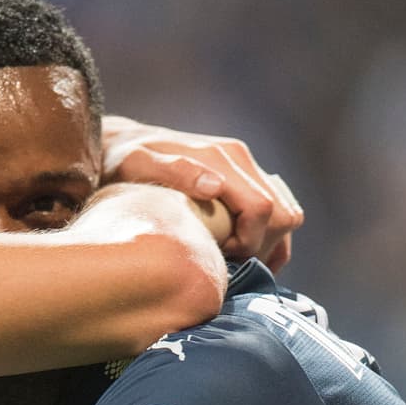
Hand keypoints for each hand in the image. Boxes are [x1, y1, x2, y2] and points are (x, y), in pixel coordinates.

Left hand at [102, 116, 302, 268]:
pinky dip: (269, 237)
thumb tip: (216, 187)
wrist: (119, 144)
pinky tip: (241, 253)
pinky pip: (276, 212)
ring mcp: (244, 168)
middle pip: (282, 215)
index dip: (248, 244)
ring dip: (268, 243)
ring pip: (286, 214)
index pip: (263, 210)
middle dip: (260, 246)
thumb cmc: (122, 161)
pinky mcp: (242, 179)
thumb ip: (176, 172)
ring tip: (228, 256)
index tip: (218, 256)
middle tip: (223, 260)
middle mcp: (240, 159)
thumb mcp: (137, 165)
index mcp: (223, 159)